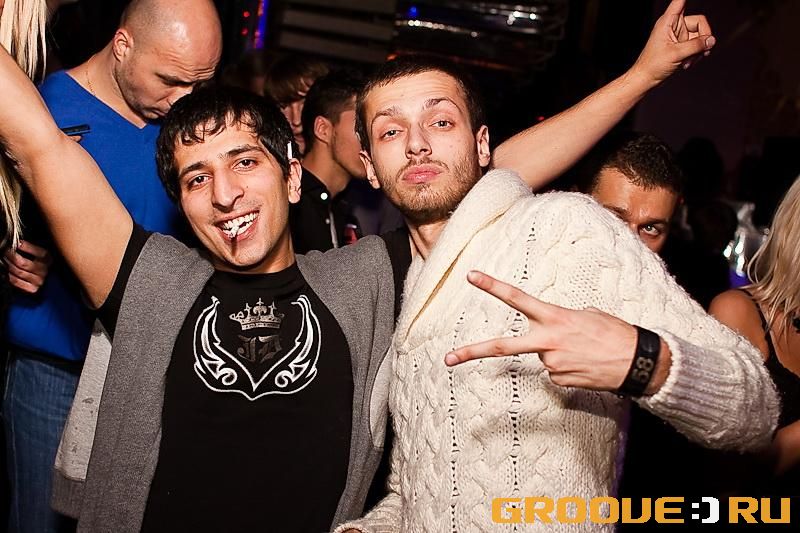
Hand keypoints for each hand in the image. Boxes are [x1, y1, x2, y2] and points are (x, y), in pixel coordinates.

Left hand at [4, 240, 51, 293]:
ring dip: (7, 264)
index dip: (27, 247)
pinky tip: (6, 271)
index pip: (39, 253)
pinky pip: (16, 281)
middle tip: (5, 250)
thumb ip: (32, 247)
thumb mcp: (39, 252)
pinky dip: (8, 275)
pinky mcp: (33, 289)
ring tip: (3, 258)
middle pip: (23, 263)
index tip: (17, 243)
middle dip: (10, 255)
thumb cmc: (39, 261)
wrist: (43, 278)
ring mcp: (39, 281)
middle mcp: (44, 271)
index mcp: (48, 259)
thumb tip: (19, 242)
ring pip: (17, 272)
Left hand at [445, 271, 666, 393]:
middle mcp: (548, 341)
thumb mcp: (588, 314)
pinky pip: (557, 372)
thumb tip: (552, 333)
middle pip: (503, 346)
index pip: (517, 298)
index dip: (493, 286)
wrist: (638, 362)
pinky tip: (587, 365)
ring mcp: (552, 363)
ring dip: (560, 354)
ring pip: (543, 357)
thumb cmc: (614, 333)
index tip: (472, 276)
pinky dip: (569, 368)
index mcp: (554, 317)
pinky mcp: (560, 381)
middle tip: (447, 358)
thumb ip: (562, 320)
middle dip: (472, 352)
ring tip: (586, 352)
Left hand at [630, 0, 714, 84]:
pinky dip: (696, 55)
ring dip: (698, 50)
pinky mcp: (681, 46)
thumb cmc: (653, 65)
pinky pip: (696, 46)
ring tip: (689, 61)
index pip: (680, 2)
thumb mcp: (676, 53)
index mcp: (668, 21)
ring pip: (700, 36)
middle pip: (700, 22)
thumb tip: (711, 40)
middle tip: (702, 51)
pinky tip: (688, 63)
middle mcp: (674, 26)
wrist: (646, 79)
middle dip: (703, 38)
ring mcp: (678, 36)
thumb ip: (696, 45)